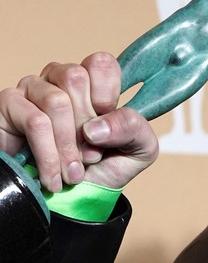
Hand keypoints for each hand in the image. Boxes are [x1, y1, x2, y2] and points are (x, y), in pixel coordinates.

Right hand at [0, 53, 157, 191]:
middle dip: (87, 126)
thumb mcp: (139, 150)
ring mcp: (33, 90)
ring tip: (73, 173)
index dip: (107, 94)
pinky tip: (54, 177)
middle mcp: (60, 79)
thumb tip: (96, 126)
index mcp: (94, 84)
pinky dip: (49, 155)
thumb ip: (134, 128)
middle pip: (75, 77)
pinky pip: (34, 121)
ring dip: (68, 146)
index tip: (107, 128)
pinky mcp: (9, 106)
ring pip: (55, 101)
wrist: (75, 198)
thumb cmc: (104, 167)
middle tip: (91, 156)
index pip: (101, 63)